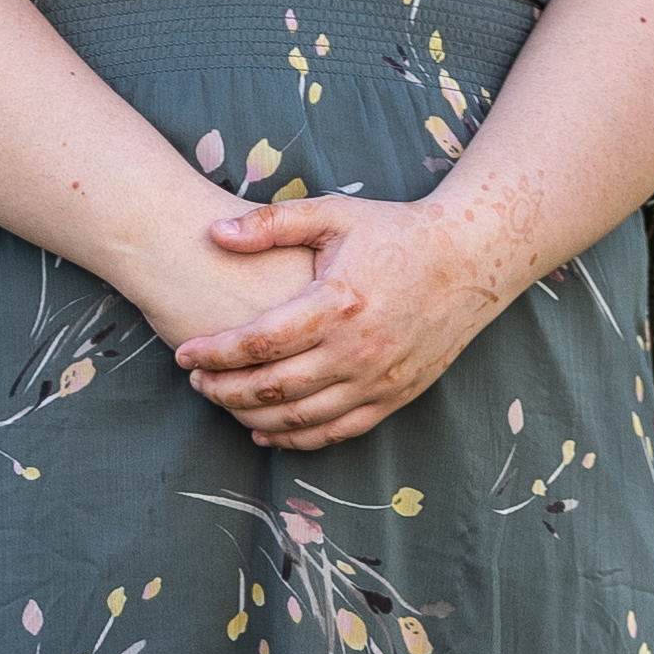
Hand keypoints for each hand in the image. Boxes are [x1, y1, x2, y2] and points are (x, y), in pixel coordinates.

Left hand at [167, 192, 520, 450]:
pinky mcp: (394, 396)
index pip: (258, 342)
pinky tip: (265, 432)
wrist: (470, 259)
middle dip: (223, 390)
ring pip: (300, 418)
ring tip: (221, 403)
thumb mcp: (334, 214)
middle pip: (272, 387)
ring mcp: (377, 379)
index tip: (183, 354)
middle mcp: (356, 349)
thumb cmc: (396, 231)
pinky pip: (336, 432)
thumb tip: (213, 233)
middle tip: (195, 382)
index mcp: (336, 303)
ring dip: (251, 417)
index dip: (214, 353)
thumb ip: (270, 224)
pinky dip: (295, 439)